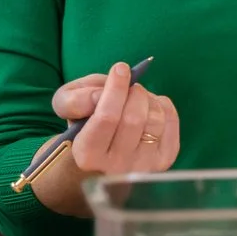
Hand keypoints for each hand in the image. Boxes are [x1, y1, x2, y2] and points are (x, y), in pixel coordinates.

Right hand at [55, 62, 180, 177]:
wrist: (98, 159)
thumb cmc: (81, 127)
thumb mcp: (65, 110)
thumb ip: (75, 100)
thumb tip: (101, 95)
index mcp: (87, 156)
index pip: (107, 117)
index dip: (115, 89)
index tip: (120, 68)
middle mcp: (117, 167)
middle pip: (134, 118)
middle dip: (134, 92)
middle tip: (130, 85)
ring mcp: (143, 166)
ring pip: (155, 120)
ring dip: (149, 98)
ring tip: (138, 96)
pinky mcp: (163, 162)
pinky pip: (171, 123)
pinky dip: (162, 105)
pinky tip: (150, 105)